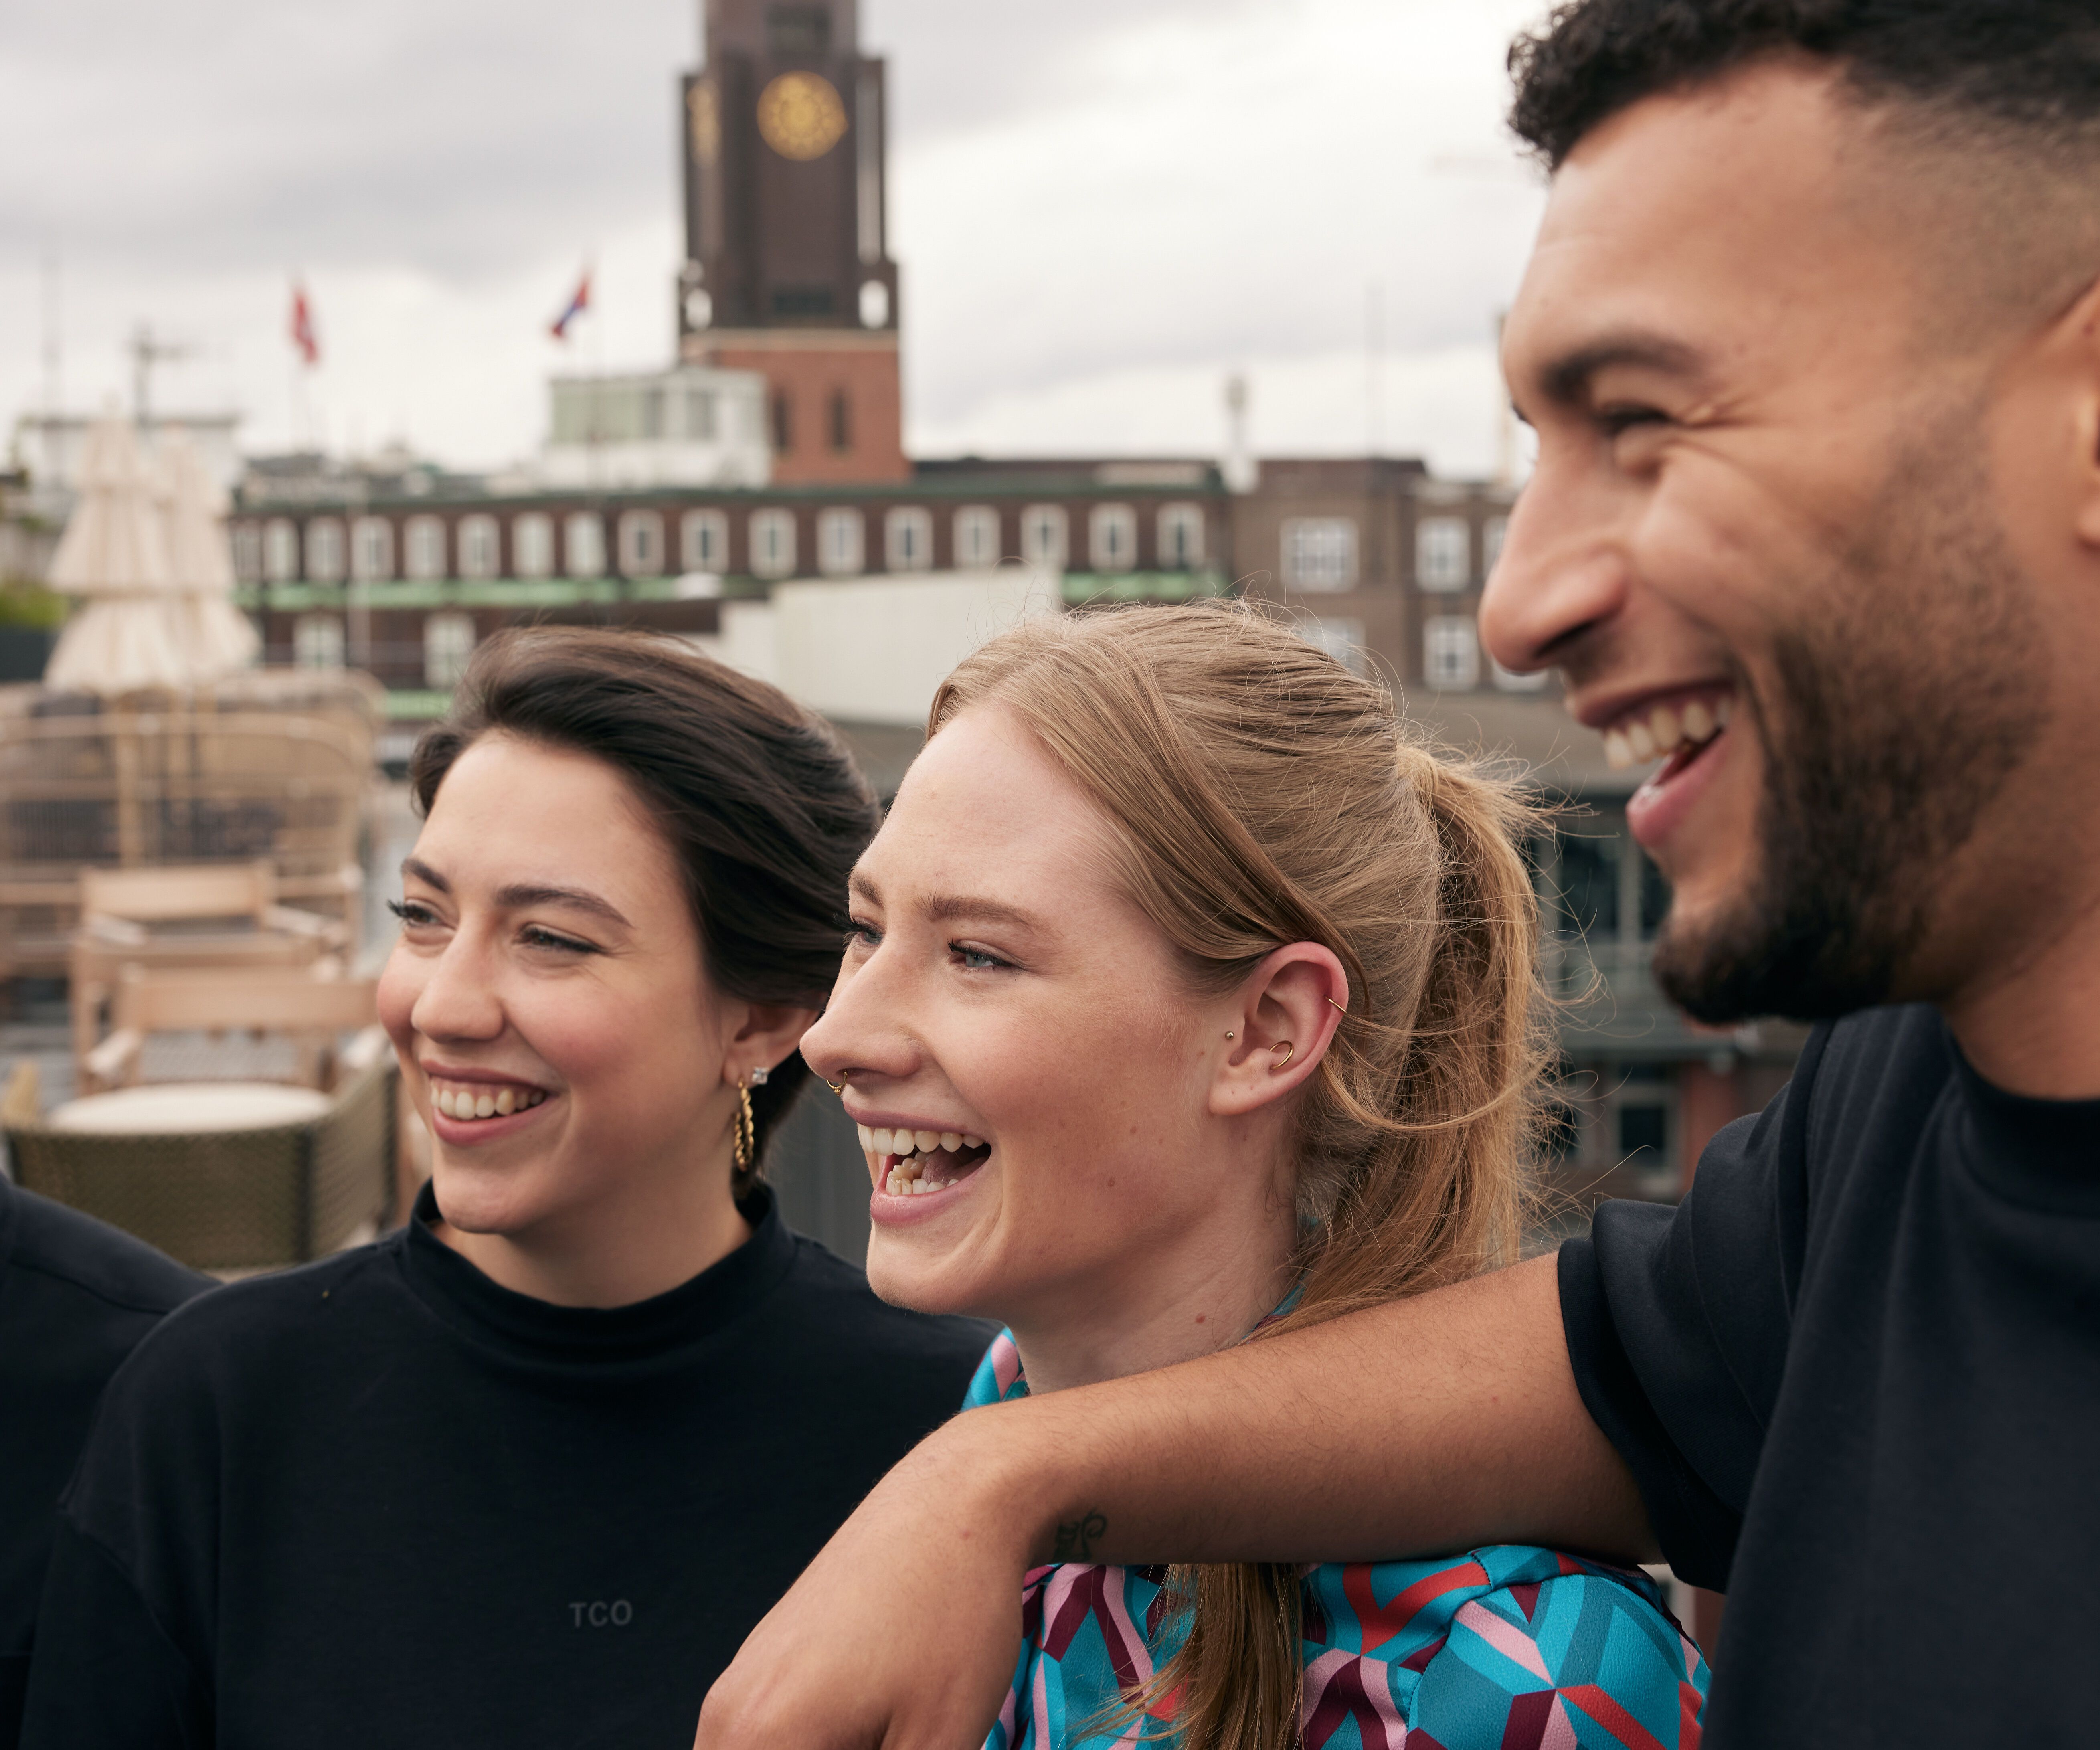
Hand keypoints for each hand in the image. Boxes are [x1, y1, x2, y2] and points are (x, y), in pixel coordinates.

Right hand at [696, 1413, 1035, 1749]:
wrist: (952, 1502)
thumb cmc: (952, 1620)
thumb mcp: (938, 1743)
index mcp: (757, 1745)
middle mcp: (723, 1721)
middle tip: (905, 1746)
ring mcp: (737, 1690)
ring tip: (900, 1736)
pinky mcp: (759, 1669)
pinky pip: (764, 1748)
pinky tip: (878, 1735)